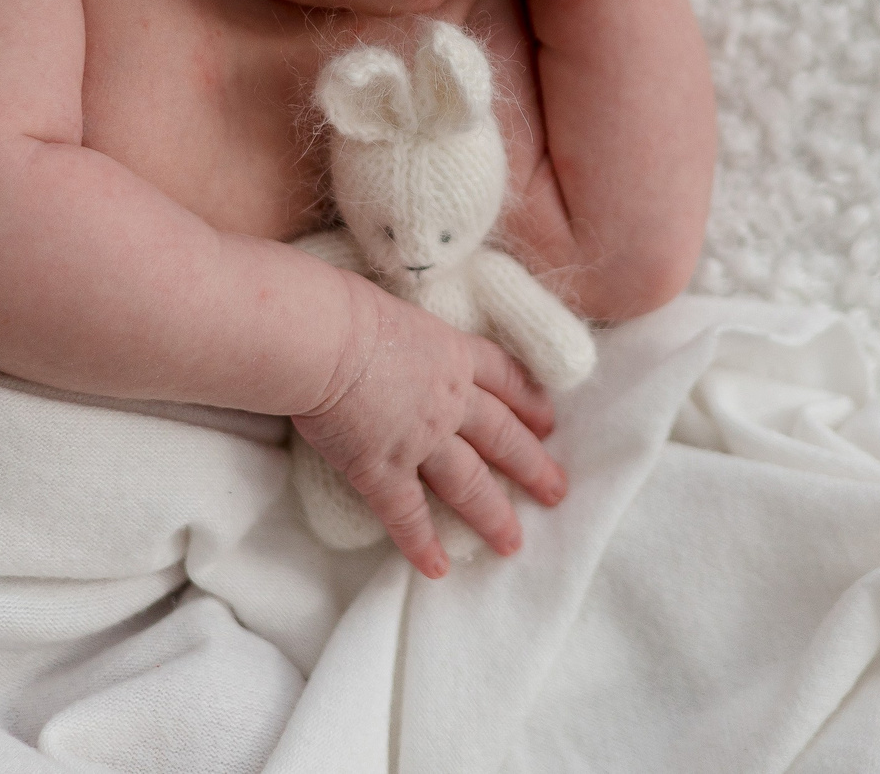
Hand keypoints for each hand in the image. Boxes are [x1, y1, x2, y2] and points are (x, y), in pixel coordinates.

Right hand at [291, 282, 566, 578]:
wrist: (322, 339)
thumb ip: (406, 335)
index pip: (504, 379)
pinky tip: (438, 568)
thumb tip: (389, 338)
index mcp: (453, 353)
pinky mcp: (382, 470)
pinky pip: (407, 514)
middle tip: (557, 491)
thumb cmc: (345, 310)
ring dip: (492, 514)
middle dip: (532, 465)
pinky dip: (422, 543)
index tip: (548, 423)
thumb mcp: (394, 310)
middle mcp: (449, 400)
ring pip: (469, 483)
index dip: (529, 402)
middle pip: (502, 436)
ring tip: (512, 543)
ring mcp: (420, 438)